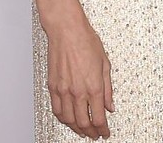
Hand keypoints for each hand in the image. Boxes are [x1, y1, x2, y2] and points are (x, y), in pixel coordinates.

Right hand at [47, 19, 113, 138]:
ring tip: (83, 130)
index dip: (103, 129)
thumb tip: (110, 105)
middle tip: (95, 134)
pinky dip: (63, 119)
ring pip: (68, 120)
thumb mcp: (105, 63)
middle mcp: (77, 91)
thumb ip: (108, 88)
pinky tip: (68, 119)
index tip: (105, 132)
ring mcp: (63, 90)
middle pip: (83, 123)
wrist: (67, 30)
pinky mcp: (52, 87)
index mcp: (93, 86)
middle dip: (90, 132)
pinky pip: (56, 110)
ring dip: (76, 129)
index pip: (98, 118)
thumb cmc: (86, 40)